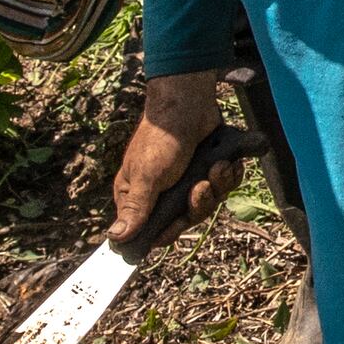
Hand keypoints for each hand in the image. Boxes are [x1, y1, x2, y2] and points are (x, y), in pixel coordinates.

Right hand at [103, 72, 235, 254]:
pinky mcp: (208, 170)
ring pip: (208, 203)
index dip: (169, 232)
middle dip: (198, 205)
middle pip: (186, 219)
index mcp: (140, 197)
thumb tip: (115, 238)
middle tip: (200, 187)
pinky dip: (228, 176)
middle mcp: (164, 193)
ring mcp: (188, 181)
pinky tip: (227, 163)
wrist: (188, 104)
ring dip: (216, 186)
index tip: (178, 224)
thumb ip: (136, 209)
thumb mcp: (146, 177)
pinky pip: (224, 186)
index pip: (154, 231)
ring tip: (217, 167)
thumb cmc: (160, 140)